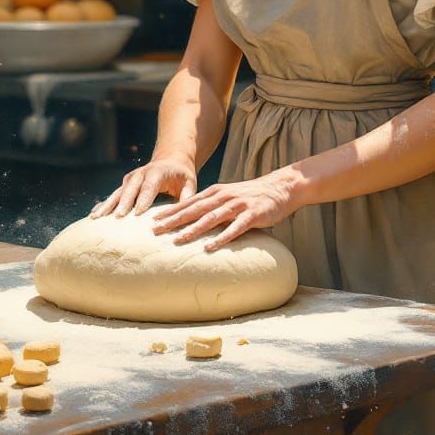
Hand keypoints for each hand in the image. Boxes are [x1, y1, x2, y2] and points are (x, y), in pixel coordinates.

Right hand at [90, 157, 196, 218]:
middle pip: (130, 190)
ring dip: (107, 205)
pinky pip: (113, 195)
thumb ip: (186, 196)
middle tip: (117, 218)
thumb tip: (183, 213)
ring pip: (118, 192)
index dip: (143, 199)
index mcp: (158, 172)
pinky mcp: (125, 184)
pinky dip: (104, 204)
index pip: (150, 186)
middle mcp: (141, 174)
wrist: (170, 160)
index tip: (137, 213)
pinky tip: (94, 215)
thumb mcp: (189, 183)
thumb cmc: (181, 175)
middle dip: (123, 203)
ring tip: (96, 217)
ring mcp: (131, 179)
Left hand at [151, 171, 298, 251]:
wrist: (281, 187)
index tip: (152, 221)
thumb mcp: (229, 196)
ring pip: (211, 218)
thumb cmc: (252, 195)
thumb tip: (193, 220)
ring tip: (177, 240)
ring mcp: (237, 205)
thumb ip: (213, 206)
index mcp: (216, 192)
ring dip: (192, 229)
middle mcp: (223, 196)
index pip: (188, 202)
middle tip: (155, 231)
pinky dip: (221, 237)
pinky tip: (210, 247)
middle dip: (173, 220)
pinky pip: (235, 228)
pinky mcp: (252, 215)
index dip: (170, 212)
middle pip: (194, 209)